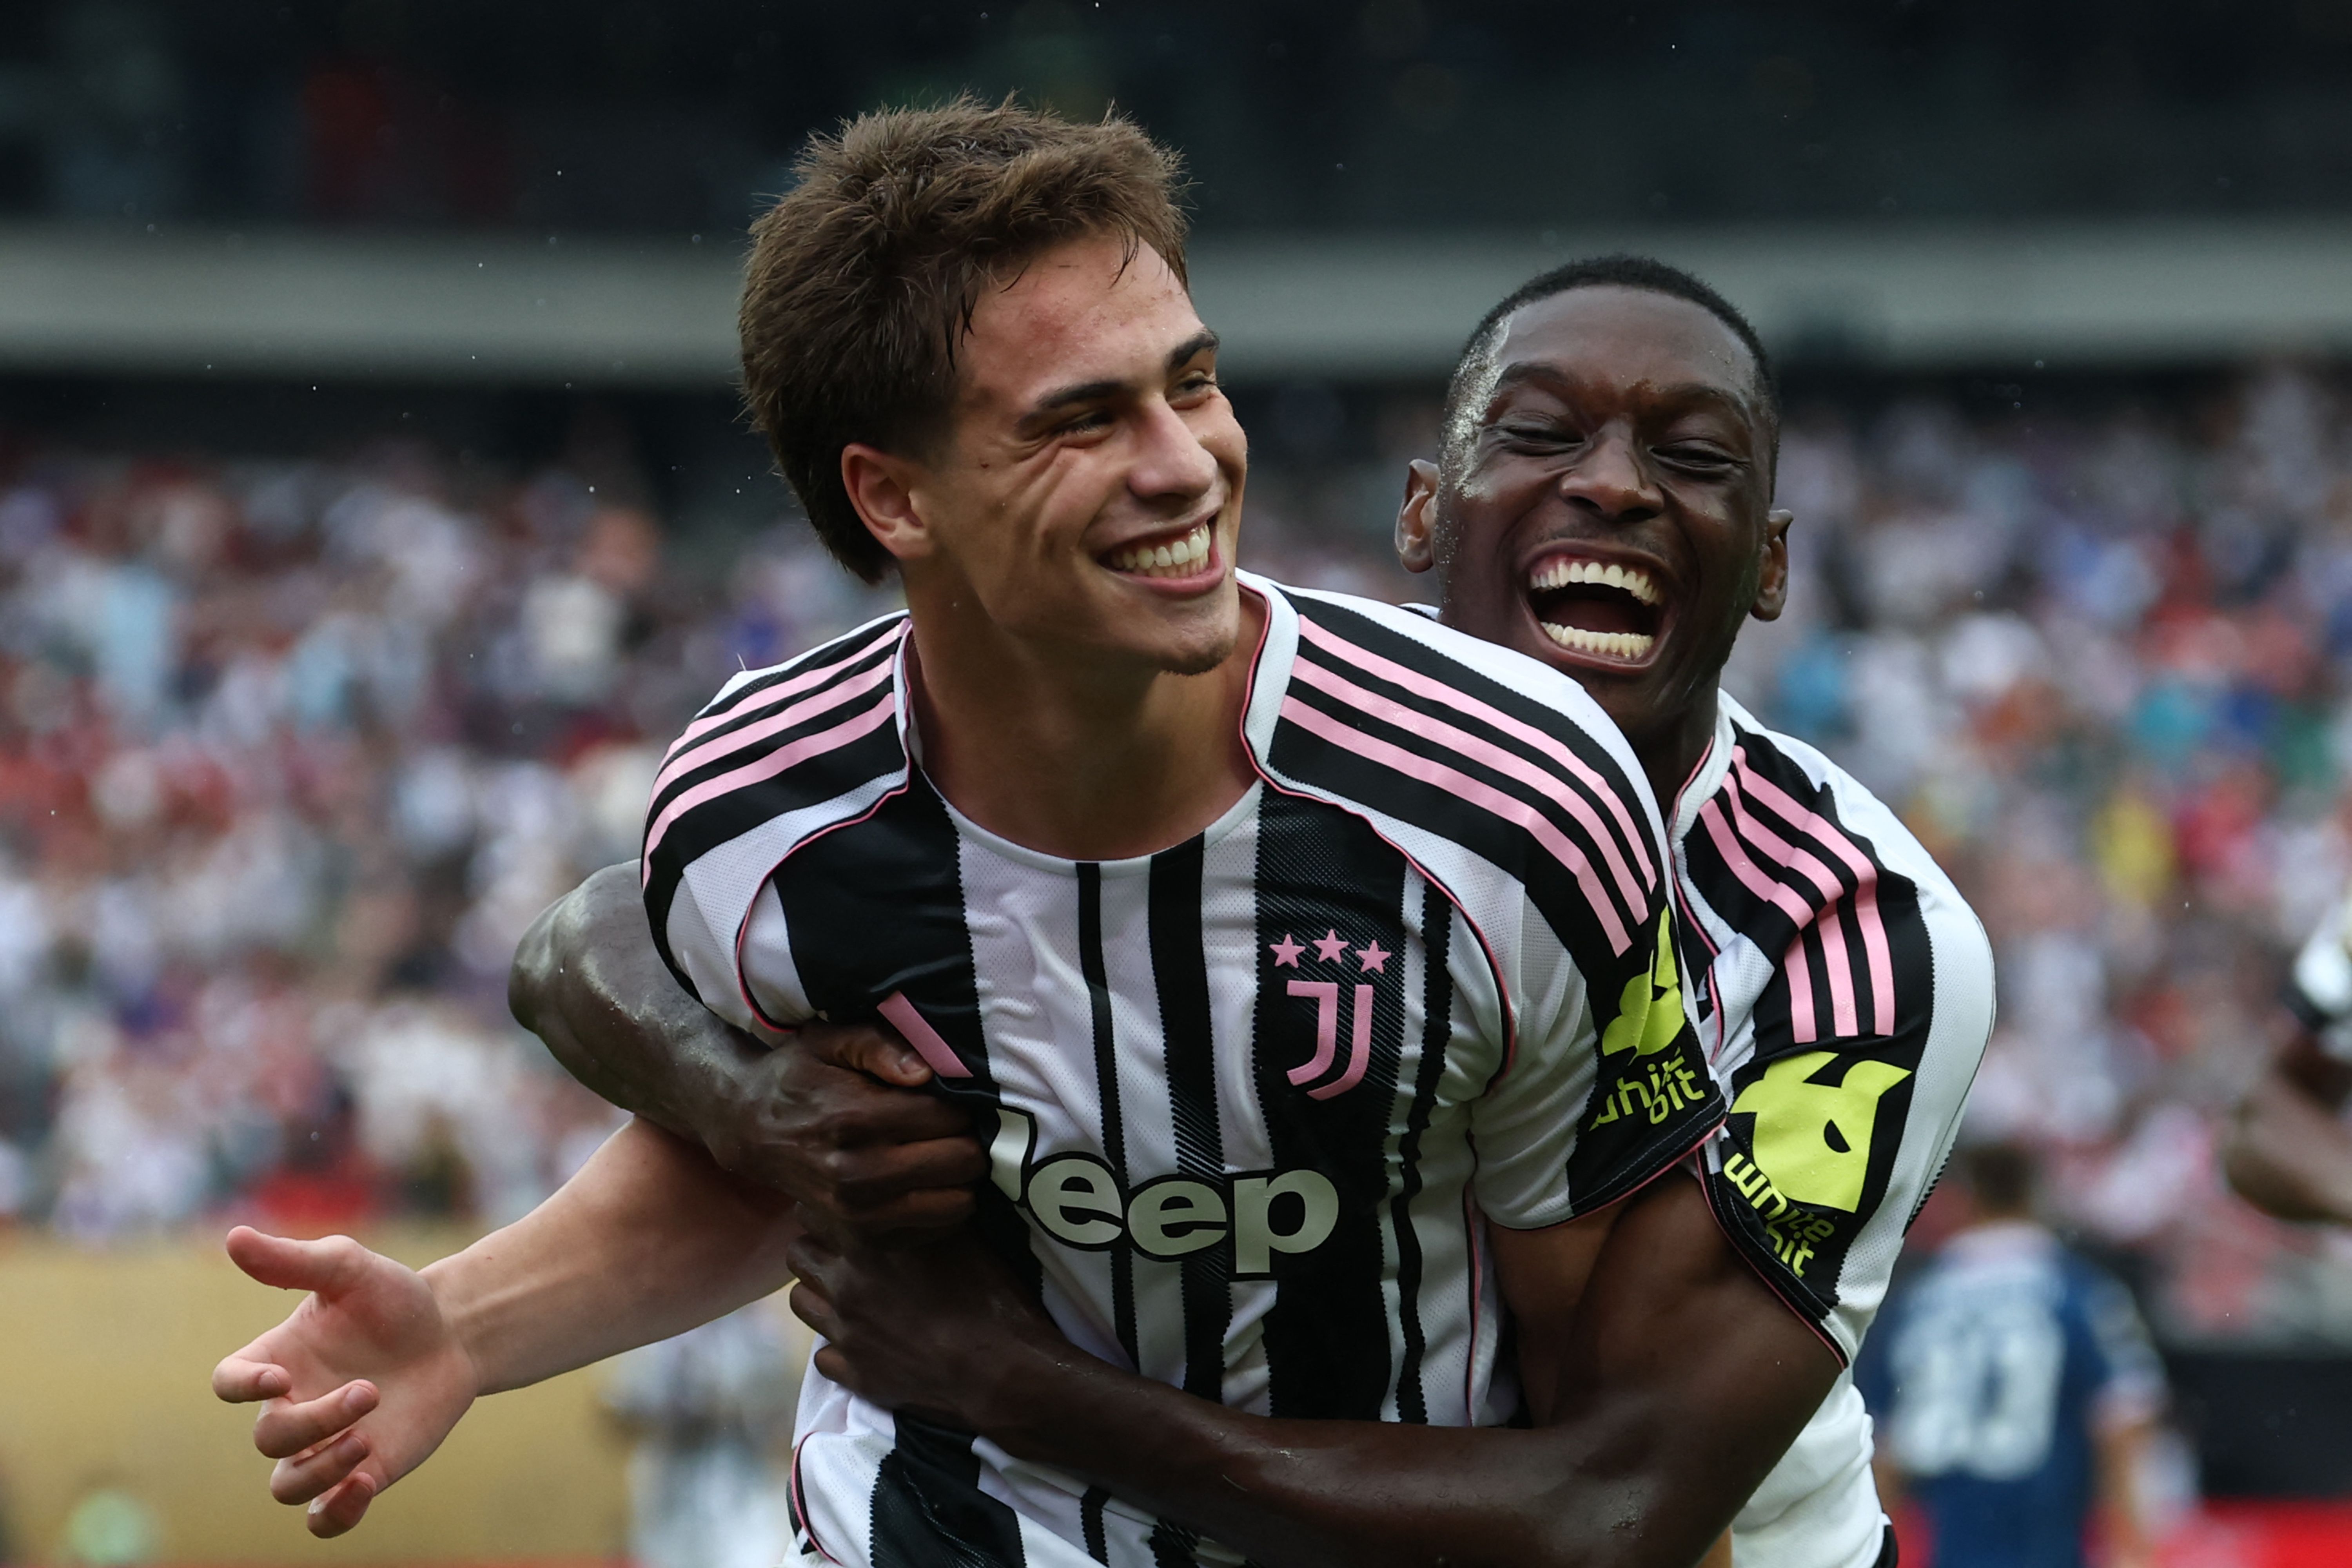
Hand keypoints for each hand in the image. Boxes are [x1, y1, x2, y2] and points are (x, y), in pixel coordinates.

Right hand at [211, 1228, 480, 1536]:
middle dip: (313, 1422)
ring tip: (365, 1441)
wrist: (455, 1334)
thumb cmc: (395, 1299)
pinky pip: (324, 1517)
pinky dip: (335, 1514)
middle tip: (369, 1392)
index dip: (242, 1387)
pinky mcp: (361, 1470)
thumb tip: (234, 1237)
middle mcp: (293, 1406)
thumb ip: (293, 1260)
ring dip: (320, 1472)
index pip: (229, 1382)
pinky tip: (365, 1485)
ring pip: (287, 1485)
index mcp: (278, 1358)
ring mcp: (324, 1444)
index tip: (279, 1377)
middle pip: (269, 1437)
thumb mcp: (350, 1270)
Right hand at [705, 1020, 987, 1240]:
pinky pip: (937, 1229)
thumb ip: (880, 1045)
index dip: (961, 1104)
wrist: (752, 1130)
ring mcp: (860, 1212)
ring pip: (957, 1201)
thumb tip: (927, 1073)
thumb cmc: (800, 1078)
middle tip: (954, 1127)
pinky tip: (928, 1182)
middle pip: (961, 1160)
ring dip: (963, 1176)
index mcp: (855, 1118)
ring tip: (944, 1153)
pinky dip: (945, 1206)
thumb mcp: (830, 1041)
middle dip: (968, 1139)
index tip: (950, 1098)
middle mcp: (858, 1172)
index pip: (948, 1116)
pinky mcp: (863, 1238)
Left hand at [787, 1228, 1070, 1429]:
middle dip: (817, 1248)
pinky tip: (866, 1341)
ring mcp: (844, 1332)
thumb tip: (906, 1188)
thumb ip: (921, 1211)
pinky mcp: (854, 1374)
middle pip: (797, 1253)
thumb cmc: (989, 1295)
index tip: (848, 1213)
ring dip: (820, 1294)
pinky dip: (839, 1347)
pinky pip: (822, 1356)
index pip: (812, 1211)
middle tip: (844, 1252)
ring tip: (849, 1295)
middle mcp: (845, 1284)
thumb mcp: (962, 1235)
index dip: (830, 1209)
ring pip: (799, 1302)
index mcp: (868, 1243)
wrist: (1000, 1371)